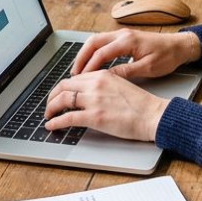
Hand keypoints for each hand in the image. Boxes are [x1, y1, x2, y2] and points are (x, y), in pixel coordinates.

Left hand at [44, 69, 168, 141]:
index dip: (63, 88)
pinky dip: (56, 122)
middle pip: (63, 86)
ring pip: (62, 100)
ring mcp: (94, 100)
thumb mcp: (120, 85)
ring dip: (50, 108)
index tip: (59, 95)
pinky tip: (51, 125)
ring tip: (48, 116)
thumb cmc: (141, 104)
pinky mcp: (94, 117)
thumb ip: (103, 86)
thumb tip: (89, 93)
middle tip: (49, 105)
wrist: (153, 115)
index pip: (74, 78)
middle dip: (52, 97)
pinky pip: (67, 118)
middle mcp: (95, 84)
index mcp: (102, 75)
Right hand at [71, 29, 201, 78]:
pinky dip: (94, 52)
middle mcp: (123, 34)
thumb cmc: (168, 57)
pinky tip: (92, 63)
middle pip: (93, 42)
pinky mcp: (124, 37)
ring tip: (79, 69)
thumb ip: (126, 72)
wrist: (180, 46)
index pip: (101, 53)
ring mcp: (123, 34)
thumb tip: (107, 78)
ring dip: (86, 54)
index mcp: (128, 41)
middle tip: (73, 73)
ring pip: (96, 40)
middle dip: (81, 57)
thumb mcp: (148, 68)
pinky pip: (103, 42)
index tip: (81, 78)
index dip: (89, 66)